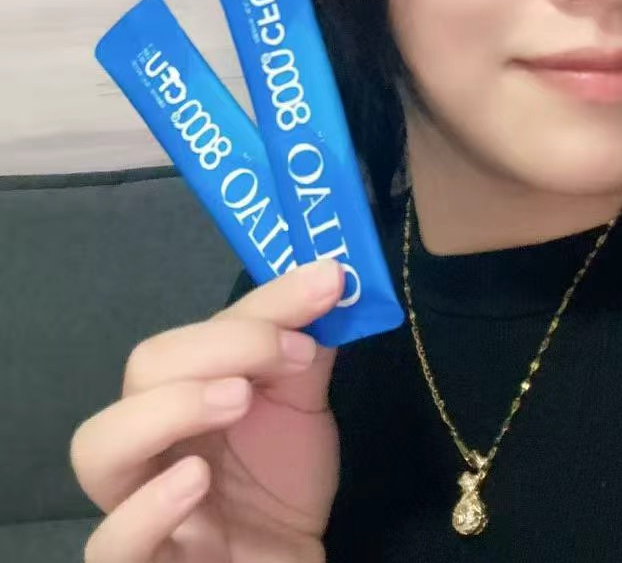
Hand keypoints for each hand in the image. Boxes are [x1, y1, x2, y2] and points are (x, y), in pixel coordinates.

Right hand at [70, 257, 345, 562]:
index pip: (207, 326)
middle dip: (220, 344)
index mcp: (186, 387)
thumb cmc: (279, 487)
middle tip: (288, 352)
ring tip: (236, 399)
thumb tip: (328, 280)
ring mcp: (138, 501)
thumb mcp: (300, 409)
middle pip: (146, 369)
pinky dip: (147, 508)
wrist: (287, 561)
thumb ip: (305, 350)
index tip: (327, 285)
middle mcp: (151, 437)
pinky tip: (196, 481)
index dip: (265, 303)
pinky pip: (109, 544)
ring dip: (171, 407)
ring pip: (100, 446)